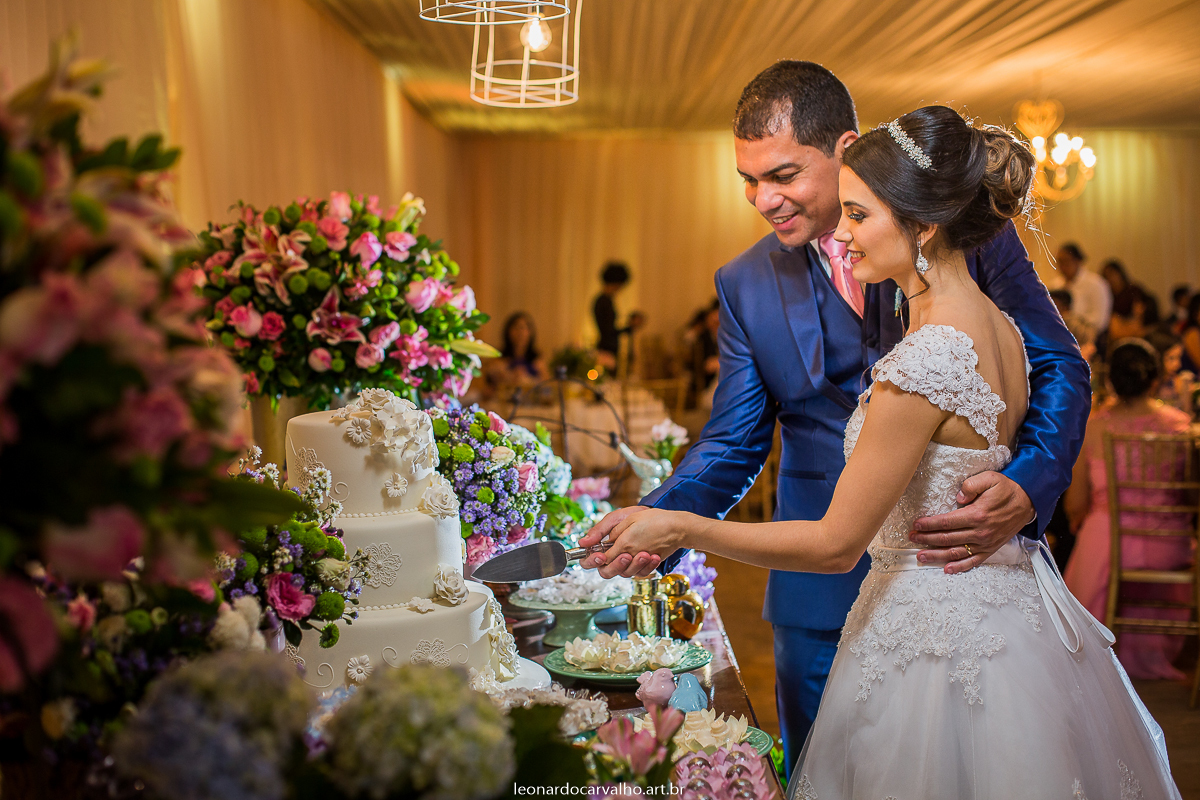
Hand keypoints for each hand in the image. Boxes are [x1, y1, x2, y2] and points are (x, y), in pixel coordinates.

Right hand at [578, 506, 689, 578]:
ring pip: (625, 574)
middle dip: (617, 565)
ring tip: (647, 553)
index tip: (601, 556)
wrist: (669, 523)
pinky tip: (655, 556)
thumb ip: (600, 530)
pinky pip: (641, 573)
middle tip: (627, 555)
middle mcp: (615, 556)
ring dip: (636, 564)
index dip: (592, 561)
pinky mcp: (642, 566)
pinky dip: (648, 566)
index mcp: (605, 545)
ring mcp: (629, 562)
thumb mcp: (619, 519)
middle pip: (606, 572)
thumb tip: (582, 542)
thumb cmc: (642, 517)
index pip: (590, 560)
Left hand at [908, 471, 1033, 574]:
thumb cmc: (1006, 489)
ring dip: (937, 556)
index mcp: (977, 514)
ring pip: (956, 552)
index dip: (929, 524)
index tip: (916, 525)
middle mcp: (980, 532)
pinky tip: (947, 569)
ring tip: (921, 556)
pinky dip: (960, 567)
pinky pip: (974, 561)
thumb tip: (958, 497)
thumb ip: (971, 485)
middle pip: (947, 538)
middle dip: (927, 539)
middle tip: (912, 538)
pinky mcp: (991, 549)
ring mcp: (985, 543)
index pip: (946, 522)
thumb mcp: (990, 478)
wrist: (1028, 502)